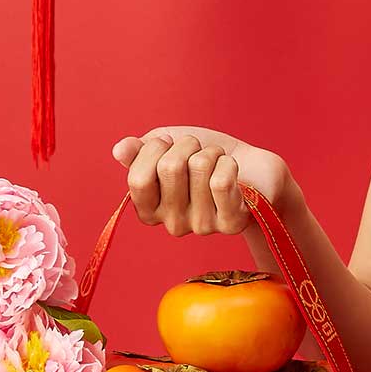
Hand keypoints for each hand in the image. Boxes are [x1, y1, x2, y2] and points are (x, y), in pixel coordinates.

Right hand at [112, 126, 292, 236]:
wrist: (250, 165)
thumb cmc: (203, 156)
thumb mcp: (165, 147)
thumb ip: (139, 150)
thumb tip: (120, 151)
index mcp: (149, 210)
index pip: (137, 179)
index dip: (154, 148)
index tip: (168, 144)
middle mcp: (172, 224)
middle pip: (169, 168)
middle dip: (187, 145)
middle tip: (197, 151)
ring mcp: (201, 226)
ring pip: (199, 168)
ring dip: (211, 152)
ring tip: (216, 161)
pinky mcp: (230, 223)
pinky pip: (221, 181)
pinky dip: (228, 163)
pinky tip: (232, 171)